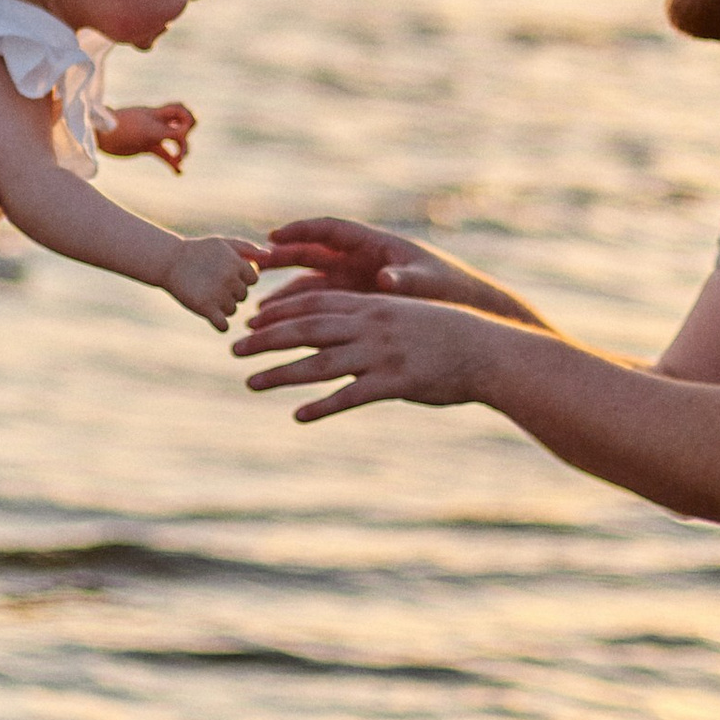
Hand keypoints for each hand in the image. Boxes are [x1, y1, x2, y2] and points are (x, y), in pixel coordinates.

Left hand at [99, 102, 195, 171]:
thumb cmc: (119, 130)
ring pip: (173, 139)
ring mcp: (150, 134)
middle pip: (180, 120)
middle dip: (188, 130)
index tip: (182, 136)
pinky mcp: (145, 145)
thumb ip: (165, 132)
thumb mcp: (146, 132)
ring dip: (181, 149)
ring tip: (180, 161)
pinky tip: (178, 172)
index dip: (188, 121)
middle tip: (183, 143)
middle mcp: (155, 122)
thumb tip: (182, 134)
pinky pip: (162, 152)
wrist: (97, 134)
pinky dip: (171, 161)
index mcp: (155, 114)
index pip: (179, 109)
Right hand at [162, 234, 263, 327]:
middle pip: (243, 295)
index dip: (241, 278)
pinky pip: (223, 325)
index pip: (253, 279)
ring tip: (206, 293)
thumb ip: (248, 248)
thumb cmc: (199, 250)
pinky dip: (219, 323)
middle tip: (212, 283)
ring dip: (222, 306)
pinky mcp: (205, 308)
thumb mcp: (224, 243)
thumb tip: (270, 255)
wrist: (169, 260)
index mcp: (237, 264)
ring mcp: (218, 295)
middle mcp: (230, 279)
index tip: (225, 274)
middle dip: (231, 291)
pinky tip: (210, 313)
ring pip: (232, 310)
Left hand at [232, 292, 509, 419]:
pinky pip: (351, 396)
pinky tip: (299, 415)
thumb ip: (370, 318)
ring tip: (251, 383)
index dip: (279, 311)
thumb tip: (342, 323)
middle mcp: (369, 325)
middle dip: (266, 339)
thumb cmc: (445, 334)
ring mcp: (380, 354)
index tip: (251, 319)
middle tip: (234, 347)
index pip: (314, 303)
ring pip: (320, 364)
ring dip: (281, 373)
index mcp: (370, 305)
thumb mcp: (403, 315)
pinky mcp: (394, 382)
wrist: (486, 351)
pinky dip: (323, 406)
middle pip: (306, 330)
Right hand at [253, 216, 526, 317]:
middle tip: (251, 266)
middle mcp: (360, 260)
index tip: (274, 236)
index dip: (301, 230)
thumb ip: (406, 280)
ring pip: (311, 284)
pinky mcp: (358, 305)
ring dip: (286, 295)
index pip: (330, 229)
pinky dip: (301, 315)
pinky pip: (322, 306)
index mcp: (375, 245)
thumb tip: (388, 278)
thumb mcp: (428, 284)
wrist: (466, 313)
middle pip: (312, 252)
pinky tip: (281, 331)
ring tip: (258, 312)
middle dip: (281, 259)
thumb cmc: (450, 291)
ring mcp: (356, 282)